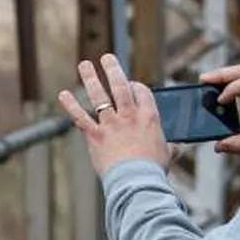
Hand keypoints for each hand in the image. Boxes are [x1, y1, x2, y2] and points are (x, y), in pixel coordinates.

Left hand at [56, 53, 170, 175]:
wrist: (137, 181)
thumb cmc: (153, 170)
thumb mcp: (167, 155)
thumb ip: (169, 147)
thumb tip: (175, 147)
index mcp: (149, 117)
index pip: (142, 92)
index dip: (136, 86)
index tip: (131, 84)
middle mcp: (129, 116)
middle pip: (120, 86)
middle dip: (113, 69)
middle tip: (106, 57)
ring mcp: (111, 124)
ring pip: (99, 96)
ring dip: (91, 78)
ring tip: (84, 64)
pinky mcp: (95, 136)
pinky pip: (81, 118)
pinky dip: (71, 105)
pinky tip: (64, 95)